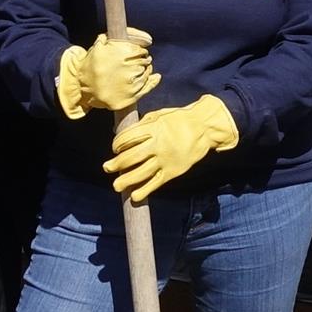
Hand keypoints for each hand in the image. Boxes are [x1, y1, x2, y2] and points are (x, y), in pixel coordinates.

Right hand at [55, 29, 158, 118]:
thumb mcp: (100, 44)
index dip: (140, 51)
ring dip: (145, 70)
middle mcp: (127, 69)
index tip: (136, 53)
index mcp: (121, 54)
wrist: (81, 87)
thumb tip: (148, 39)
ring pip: (146, 74)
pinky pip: (147, 87)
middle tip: (137, 61)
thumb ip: (119, 36)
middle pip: (145, 62)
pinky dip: (152, 81)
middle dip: (143, 60)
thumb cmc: (92, 63)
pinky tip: (155, 77)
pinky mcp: (130, 97)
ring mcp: (129, 84)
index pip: (140, 51)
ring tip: (137, 70)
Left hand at [105, 95, 238, 203]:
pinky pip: (155, 183)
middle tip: (107, 167)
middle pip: (130, 157)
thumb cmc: (178, 119)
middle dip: (116, 164)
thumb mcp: (158, 115)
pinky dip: (144, 191)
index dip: (117, 145)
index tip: (115, 148)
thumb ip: (141, 125)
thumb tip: (121, 134)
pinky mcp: (172, 171)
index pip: (127, 139)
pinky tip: (134, 196)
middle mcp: (157, 144)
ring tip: (116, 186)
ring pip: (140, 173)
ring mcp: (165, 159)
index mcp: (152, 128)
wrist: (203, 128)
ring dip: (125, 181)